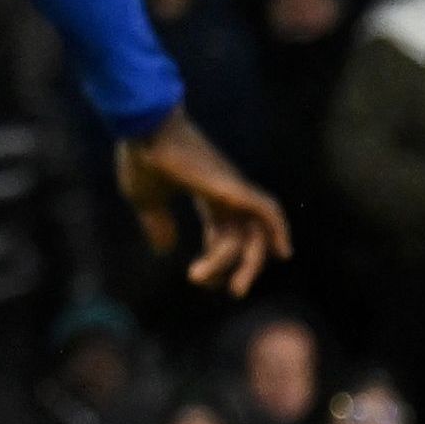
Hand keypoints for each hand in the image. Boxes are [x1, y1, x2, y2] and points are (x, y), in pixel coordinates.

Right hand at [115, 112, 292, 295]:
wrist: (145, 131)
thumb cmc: (142, 160)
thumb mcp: (146, 200)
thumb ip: (157, 223)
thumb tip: (165, 251)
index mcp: (207, 193)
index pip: (224, 230)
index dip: (218, 256)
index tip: (201, 278)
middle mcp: (227, 192)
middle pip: (246, 236)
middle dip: (242, 267)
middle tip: (232, 292)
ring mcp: (233, 189)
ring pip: (254, 232)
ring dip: (250, 262)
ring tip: (234, 289)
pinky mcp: (235, 187)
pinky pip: (266, 211)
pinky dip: (279, 229)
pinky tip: (282, 252)